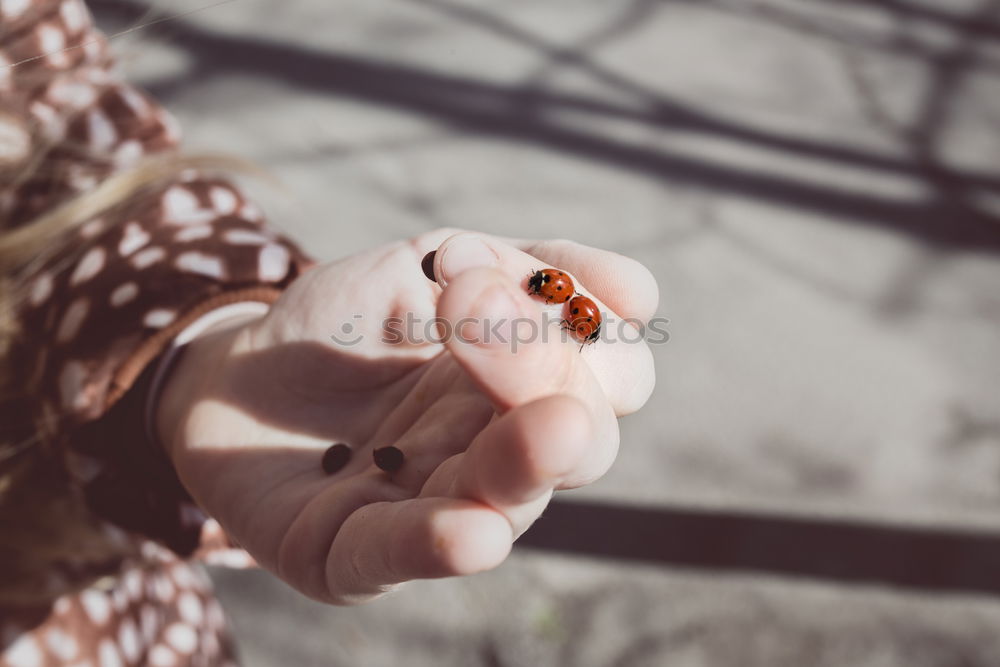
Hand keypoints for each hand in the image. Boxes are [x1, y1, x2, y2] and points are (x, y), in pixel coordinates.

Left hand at [157, 229, 656, 603]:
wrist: (231, 373)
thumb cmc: (348, 321)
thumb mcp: (438, 263)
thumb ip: (531, 266)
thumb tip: (642, 293)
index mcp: (527, 385)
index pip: (615, 371)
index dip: (583, 321)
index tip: (480, 268)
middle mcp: (497, 453)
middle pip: (583, 442)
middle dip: (552, 376)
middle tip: (473, 311)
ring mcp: (432, 507)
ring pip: (510, 501)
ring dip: (527, 463)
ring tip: (549, 428)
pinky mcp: (352, 555)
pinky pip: (402, 555)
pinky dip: (439, 545)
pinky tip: (472, 532)